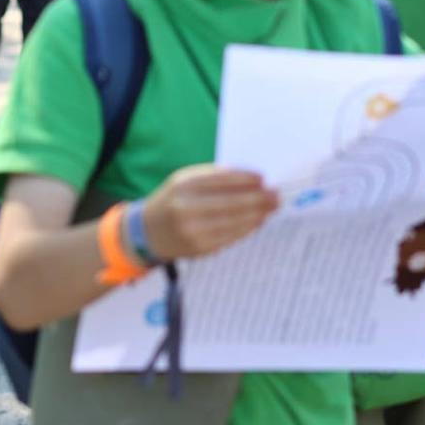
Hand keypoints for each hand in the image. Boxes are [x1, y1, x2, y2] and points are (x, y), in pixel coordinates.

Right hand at [141, 166, 279, 261]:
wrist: (147, 231)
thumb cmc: (173, 199)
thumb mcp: (184, 180)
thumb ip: (213, 177)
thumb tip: (251, 179)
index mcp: (183, 186)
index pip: (222, 180)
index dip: (246, 180)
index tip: (263, 179)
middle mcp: (186, 208)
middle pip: (232, 203)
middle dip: (258, 199)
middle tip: (276, 196)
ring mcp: (193, 231)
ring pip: (234, 222)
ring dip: (257, 215)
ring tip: (271, 208)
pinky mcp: (200, 248)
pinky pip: (230, 237)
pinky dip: (247, 229)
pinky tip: (257, 222)